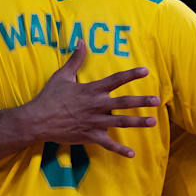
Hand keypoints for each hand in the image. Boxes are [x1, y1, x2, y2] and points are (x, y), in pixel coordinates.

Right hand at [21, 40, 158, 157]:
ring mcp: (94, 122)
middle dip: (142, 101)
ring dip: (138, 122)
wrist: (38, 120)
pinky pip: (107, 144)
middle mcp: (96, 105)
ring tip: (153, 122)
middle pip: (123, 103)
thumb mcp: (62, 75)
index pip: (115, 80)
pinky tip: (131, 154)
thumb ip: (75, 59)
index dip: (131, 75)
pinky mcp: (89, 136)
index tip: (146, 71)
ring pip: (120, 122)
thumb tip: (81, 41)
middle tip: (157, 100)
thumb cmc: (49, 97)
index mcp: (91, 90)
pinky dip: (119, 150)